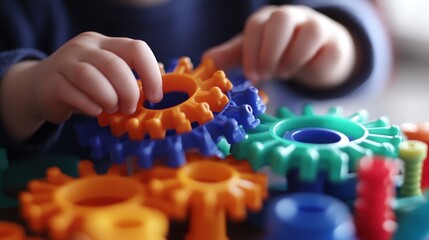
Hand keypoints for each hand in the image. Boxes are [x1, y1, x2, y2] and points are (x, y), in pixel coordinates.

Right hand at [31, 32, 162, 122]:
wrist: (41, 87)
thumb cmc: (85, 84)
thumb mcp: (109, 75)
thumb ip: (132, 76)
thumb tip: (161, 80)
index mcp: (105, 43)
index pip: (136, 48)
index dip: (151, 72)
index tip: (156, 96)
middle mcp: (85, 48)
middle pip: (115, 65)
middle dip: (129, 91)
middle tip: (130, 107)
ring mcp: (65, 63)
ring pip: (92, 78)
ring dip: (109, 98)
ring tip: (112, 109)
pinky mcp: (51, 82)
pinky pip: (74, 94)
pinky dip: (90, 106)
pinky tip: (95, 111)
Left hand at [203, 5, 355, 88]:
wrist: (314, 52)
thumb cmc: (278, 51)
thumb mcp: (253, 53)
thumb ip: (231, 56)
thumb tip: (206, 62)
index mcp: (267, 19)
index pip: (256, 25)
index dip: (252, 51)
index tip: (252, 76)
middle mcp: (291, 17)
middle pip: (282, 19)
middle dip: (271, 51)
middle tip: (266, 74)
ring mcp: (315, 26)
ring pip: (310, 31)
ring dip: (293, 57)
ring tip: (284, 73)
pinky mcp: (334, 42)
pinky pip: (329, 48)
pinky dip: (314, 63)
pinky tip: (305, 71)